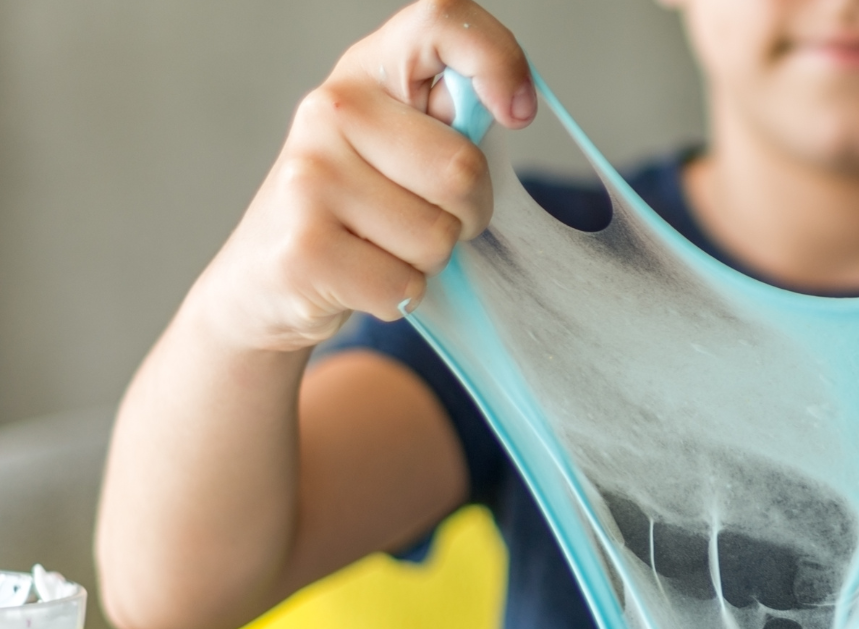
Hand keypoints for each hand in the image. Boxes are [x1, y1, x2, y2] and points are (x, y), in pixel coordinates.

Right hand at [192, 0, 535, 351]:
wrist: (264, 282)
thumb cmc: (357, 212)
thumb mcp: (401, 150)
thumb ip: (451, 124)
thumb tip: (510, 110)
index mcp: (368, 73)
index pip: (440, 22)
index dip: (496, 59)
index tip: (517, 113)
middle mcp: (330, 109)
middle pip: (462, 169)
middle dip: (469, 214)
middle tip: (427, 217)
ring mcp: (310, 177)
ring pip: (438, 236)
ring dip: (429, 260)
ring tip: (383, 246)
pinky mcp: (304, 248)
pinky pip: (405, 284)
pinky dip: (400, 295)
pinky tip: (360, 277)